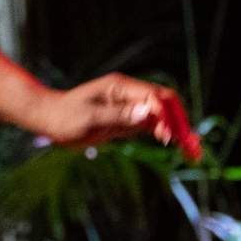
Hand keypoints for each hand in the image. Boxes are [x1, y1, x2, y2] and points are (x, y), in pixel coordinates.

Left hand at [35, 72, 201, 160]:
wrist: (48, 119)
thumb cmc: (64, 116)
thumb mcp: (89, 118)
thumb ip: (119, 116)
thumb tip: (147, 113)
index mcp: (120, 87)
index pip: (154, 97)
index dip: (166, 116)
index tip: (168, 137)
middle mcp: (128, 94)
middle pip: (164, 105)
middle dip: (180, 123)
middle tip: (192, 148)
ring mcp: (129, 107)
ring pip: (162, 116)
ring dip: (178, 132)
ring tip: (192, 154)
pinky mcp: (127, 120)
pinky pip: (152, 126)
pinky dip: (166, 135)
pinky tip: (179, 148)